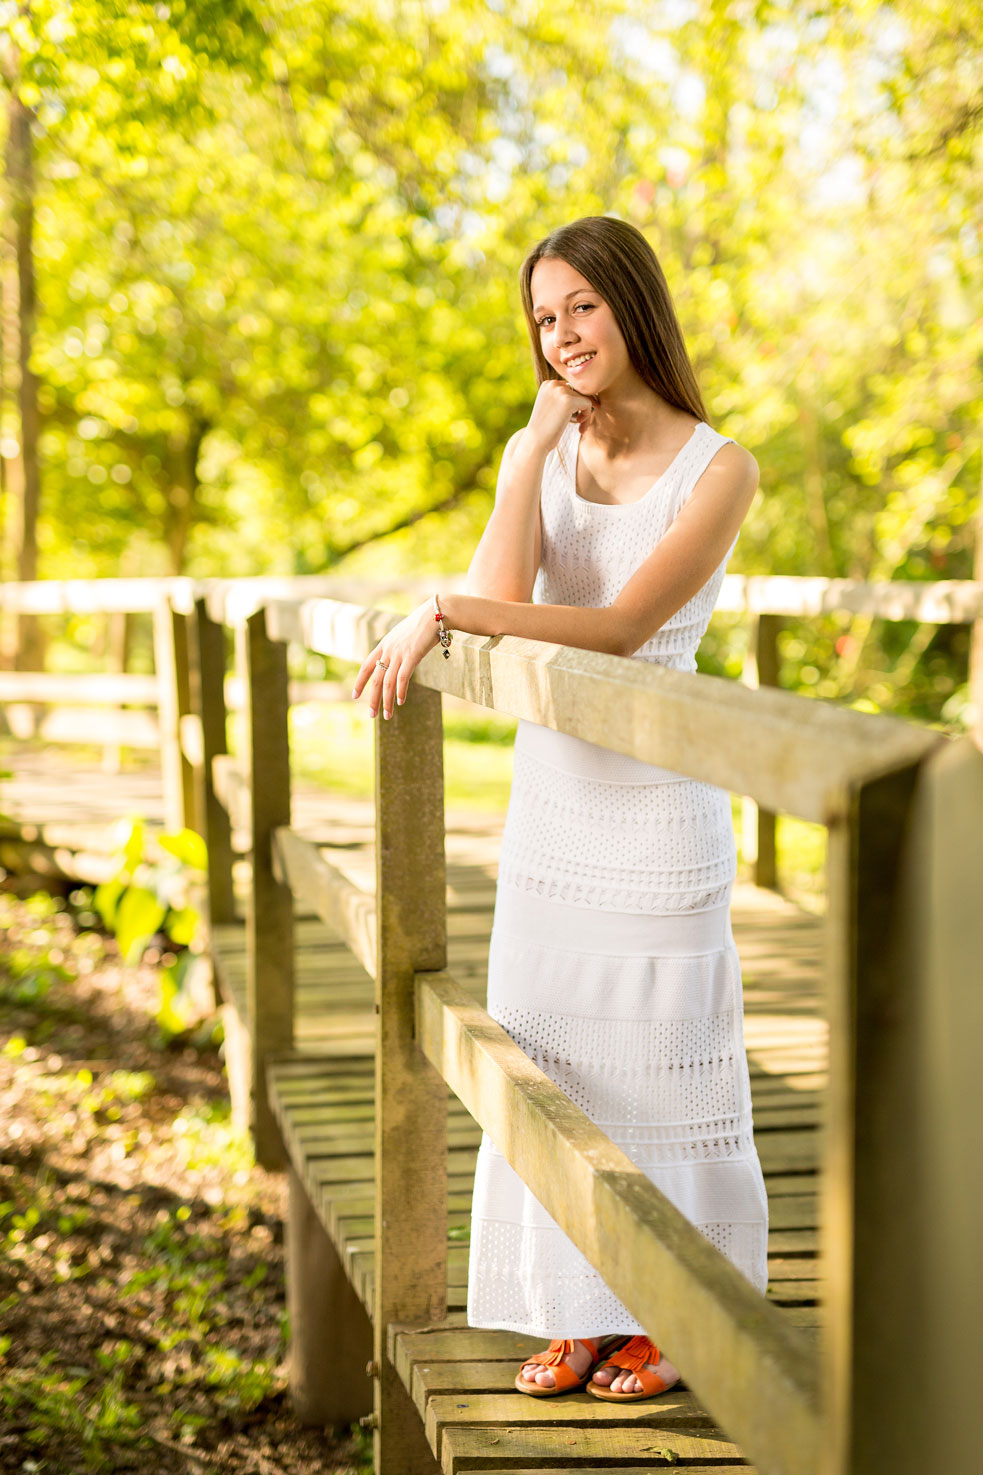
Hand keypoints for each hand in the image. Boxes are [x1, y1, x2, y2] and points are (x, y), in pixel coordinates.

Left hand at [350, 600, 438, 719]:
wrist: (436, 614)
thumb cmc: (423, 624)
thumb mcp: (404, 636)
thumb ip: (398, 648)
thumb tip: (398, 660)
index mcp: (384, 644)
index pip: (366, 666)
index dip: (359, 682)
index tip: (355, 696)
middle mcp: (388, 650)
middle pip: (375, 680)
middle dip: (372, 699)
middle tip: (371, 715)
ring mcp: (399, 653)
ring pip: (388, 683)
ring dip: (386, 701)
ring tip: (387, 716)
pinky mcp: (412, 656)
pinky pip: (402, 678)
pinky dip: (400, 692)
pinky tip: (400, 702)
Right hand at [524, 379, 595, 454]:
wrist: (535, 442)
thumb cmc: (545, 429)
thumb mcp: (551, 407)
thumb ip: (563, 397)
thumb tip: (587, 392)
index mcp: (548, 384)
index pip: (571, 388)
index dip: (576, 403)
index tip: (574, 417)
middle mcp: (553, 384)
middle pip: (579, 392)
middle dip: (582, 408)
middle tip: (579, 423)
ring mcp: (560, 391)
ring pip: (585, 397)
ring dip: (586, 413)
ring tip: (580, 426)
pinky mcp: (569, 401)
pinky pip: (588, 404)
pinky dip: (587, 416)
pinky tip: (580, 426)